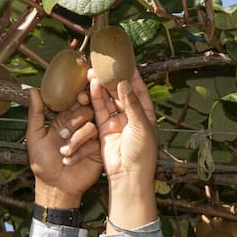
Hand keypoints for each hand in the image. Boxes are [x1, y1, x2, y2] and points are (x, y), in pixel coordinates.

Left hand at [26, 88, 100, 208]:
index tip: (79, 98)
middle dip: (75, 121)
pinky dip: (80, 152)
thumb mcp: (35, 136)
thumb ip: (36, 114)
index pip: (75, 101)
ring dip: (76, 140)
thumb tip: (33, 90)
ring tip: (63, 153)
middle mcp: (79, 126)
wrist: (54, 187)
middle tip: (63, 135)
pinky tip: (69, 161)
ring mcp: (89, 138)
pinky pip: (94, 143)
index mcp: (65, 119)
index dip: (79, 97)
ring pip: (91, 127)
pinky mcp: (97, 151)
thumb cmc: (43, 163)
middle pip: (86, 111)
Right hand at [88, 69, 158, 230]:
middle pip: (121, 91)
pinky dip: (95, 99)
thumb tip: (124, 82)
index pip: (138, 88)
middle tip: (102, 64)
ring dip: (101, 86)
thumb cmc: (141, 153)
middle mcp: (131, 115)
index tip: (123, 60)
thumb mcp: (140, 125)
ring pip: (108, 99)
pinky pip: (99, 110)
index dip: (131, 74)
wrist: (128, 176)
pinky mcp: (104, 128)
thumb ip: (132, 103)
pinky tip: (91, 87)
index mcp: (145, 113)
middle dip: (112, 78)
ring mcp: (117, 121)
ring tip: (93, 73)